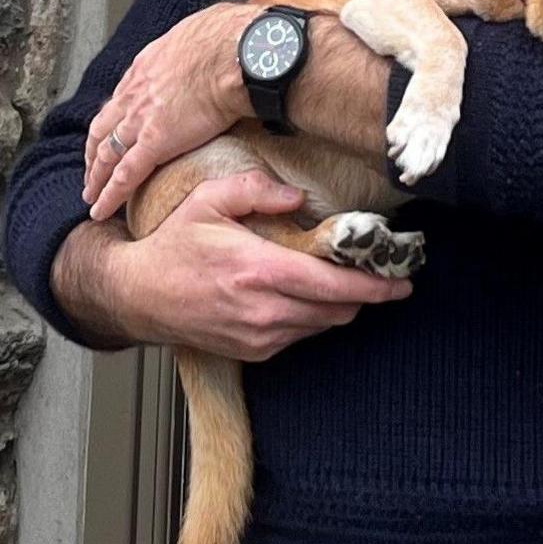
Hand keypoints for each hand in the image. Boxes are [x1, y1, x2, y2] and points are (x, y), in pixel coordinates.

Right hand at [63, 171, 409, 360]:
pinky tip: (301, 293)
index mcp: (260, 271)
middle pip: (340, 309)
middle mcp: (265, 311)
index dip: (376, 286)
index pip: (335, 286)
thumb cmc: (174, 245)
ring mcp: (260, 337)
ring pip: (324, 323)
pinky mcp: (255, 352)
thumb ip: (256, 191)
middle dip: (365, 293)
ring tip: (340, 279)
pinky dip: (312, 315)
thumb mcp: (209, 200)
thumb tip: (297, 198)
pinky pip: (301, 334)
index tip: (403, 281)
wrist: (139, 295)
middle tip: (379, 273)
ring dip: (338, 304)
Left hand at [83, 1, 261, 220]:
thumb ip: (195, 46)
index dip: (113, 120)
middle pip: (103, 128)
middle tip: (91, 168)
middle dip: (94, 151)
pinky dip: (109, 195)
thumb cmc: (226, 40)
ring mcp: (141, 120)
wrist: (233, 53)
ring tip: (91, 195)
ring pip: (106, 154)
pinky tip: (100, 209)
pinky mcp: (154, 143)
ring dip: (95, 177)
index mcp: (145, 69)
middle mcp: (134, 95)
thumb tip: (213, 45)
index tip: (112, 133)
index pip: (120, 100)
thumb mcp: (199, 33)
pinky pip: (124, 176)